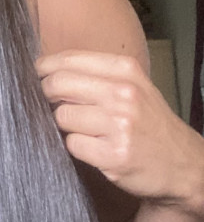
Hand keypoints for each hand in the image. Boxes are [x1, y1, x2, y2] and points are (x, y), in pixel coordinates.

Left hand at [35, 49, 203, 207]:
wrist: (182, 163)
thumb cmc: (148, 121)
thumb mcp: (132, 85)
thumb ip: (94, 74)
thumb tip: (44, 70)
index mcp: (125, 70)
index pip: (67, 59)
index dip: (44, 68)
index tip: (38, 76)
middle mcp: (123, 93)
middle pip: (57, 85)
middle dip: (47, 95)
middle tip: (53, 104)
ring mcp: (120, 125)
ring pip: (62, 117)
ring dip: (66, 125)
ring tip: (87, 130)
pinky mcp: (114, 155)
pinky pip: (72, 144)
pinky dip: (77, 147)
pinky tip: (95, 148)